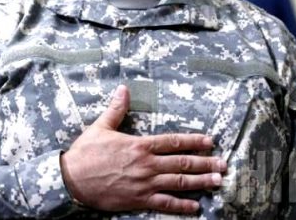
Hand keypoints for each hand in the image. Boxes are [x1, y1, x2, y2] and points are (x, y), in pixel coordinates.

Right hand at [60, 85, 226, 213]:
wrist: (72, 179)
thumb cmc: (86, 152)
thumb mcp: (101, 126)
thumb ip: (116, 109)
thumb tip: (123, 89)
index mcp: (140, 145)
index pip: (173, 141)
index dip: (193, 141)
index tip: (209, 141)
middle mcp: (147, 164)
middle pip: (182, 163)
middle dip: (205, 163)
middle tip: (223, 165)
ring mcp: (145, 184)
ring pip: (178, 183)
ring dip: (200, 182)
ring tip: (217, 182)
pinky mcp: (138, 200)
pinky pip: (165, 204)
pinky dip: (181, 206)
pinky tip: (195, 207)